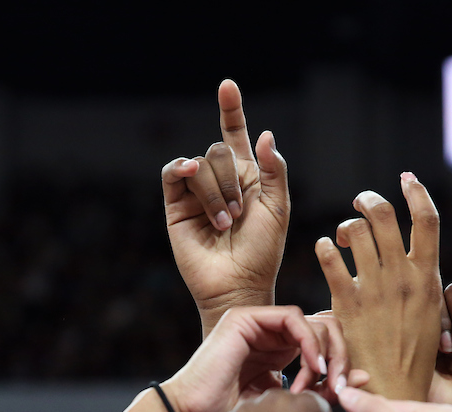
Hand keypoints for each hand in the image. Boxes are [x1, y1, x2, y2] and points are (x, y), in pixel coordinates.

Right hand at [162, 79, 289, 337]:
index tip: (227, 86)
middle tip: (237, 215)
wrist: (236, 285)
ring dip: (214, 191)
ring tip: (222, 223)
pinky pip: (174, 172)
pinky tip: (189, 170)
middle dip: (231, 179)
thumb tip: (263, 134)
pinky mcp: (175, 206)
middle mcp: (220, 182)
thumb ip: (274, 170)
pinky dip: (181, 167)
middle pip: (218, 150)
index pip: (235, 136)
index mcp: (248, 178)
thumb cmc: (262, 252)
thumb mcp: (278, 208)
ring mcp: (196, 194)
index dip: (231, 111)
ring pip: (199, 163)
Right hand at [163, 305, 351, 411]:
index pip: (327, 343)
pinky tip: (311, 370)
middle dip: (341, 356)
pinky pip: (295, 318)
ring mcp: (259, 323)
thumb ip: (323, 389)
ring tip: (319, 385)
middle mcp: (272, 334)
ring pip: (317, 321)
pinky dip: (310, 343)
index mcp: (281, 352)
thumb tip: (363, 376)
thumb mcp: (289, 406)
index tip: (345, 396)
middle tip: (339, 386)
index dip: (342, 365)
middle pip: (329, 328)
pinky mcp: (247, 317)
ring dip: (327, 354)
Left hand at [316, 173, 443, 400]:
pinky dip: (325, 247)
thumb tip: (409, 259)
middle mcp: (402, 278)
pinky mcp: (346, 304)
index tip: (407, 178)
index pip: (428, 221)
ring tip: (344, 237)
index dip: (417, 192)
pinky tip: (324, 248)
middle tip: (361, 202)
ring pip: (358, 231)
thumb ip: (418, 283)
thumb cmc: (412, 356)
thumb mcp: (429, 314)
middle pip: (386, 216)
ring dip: (348, 224)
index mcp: (427, 278)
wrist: (394, 390)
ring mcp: (374, 290)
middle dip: (370, 201)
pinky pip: (331, 260)